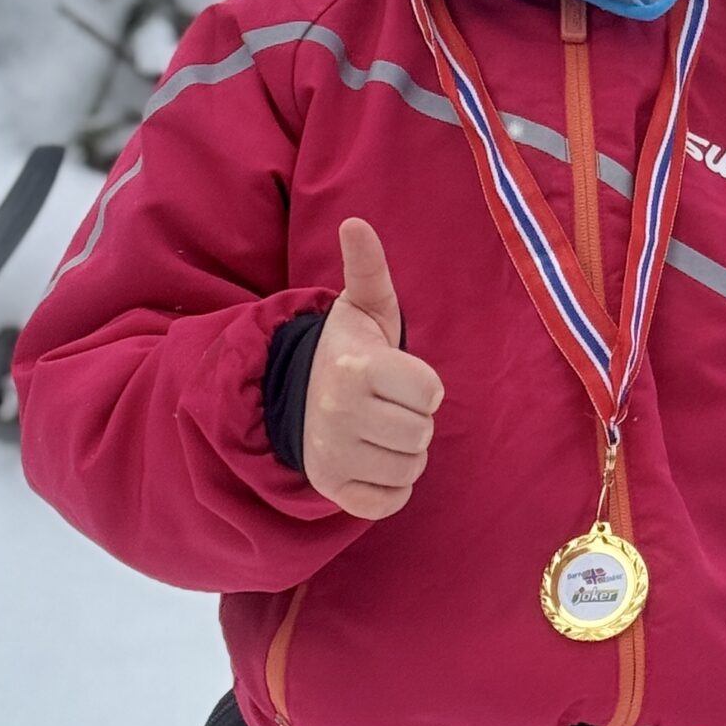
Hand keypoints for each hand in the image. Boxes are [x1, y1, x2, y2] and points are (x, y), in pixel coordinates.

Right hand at [302, 218, 444, 519]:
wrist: (296, 396)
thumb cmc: (349, 350)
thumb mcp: (363, 309)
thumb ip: (368, 268)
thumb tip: (356, 222)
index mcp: (356, 368)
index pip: (430, 391)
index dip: (424, 385)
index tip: (401, 378)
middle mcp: (338, 413)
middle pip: (422, 433)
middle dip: (415, 419)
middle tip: (390, 405)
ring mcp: (332, 455)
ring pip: (410, 468)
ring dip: (405, 452)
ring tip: (380, 429)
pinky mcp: (332, 488)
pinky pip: (390, 502)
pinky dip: (392, 487)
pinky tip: (374, 460)